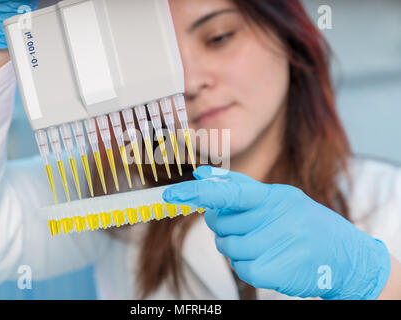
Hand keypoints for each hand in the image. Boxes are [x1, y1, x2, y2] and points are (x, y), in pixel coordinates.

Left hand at [163, 166, 391, 299]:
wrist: (346, 256)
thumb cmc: (303, 223)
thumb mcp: (278, 198)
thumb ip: (239, 187)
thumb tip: (201, 174)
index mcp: (274, 196)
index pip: (230, 192)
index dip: (199, 193)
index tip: (172, 194)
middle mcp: (277, 218)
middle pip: (221, 224)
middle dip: (226, 227)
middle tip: (248, 227)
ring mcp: (279, 245)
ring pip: (229, 248)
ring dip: (237, 248)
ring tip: (263, 244)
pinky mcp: (278, 271)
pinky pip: (242, 268)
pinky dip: (248, 266)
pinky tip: (269, 259)